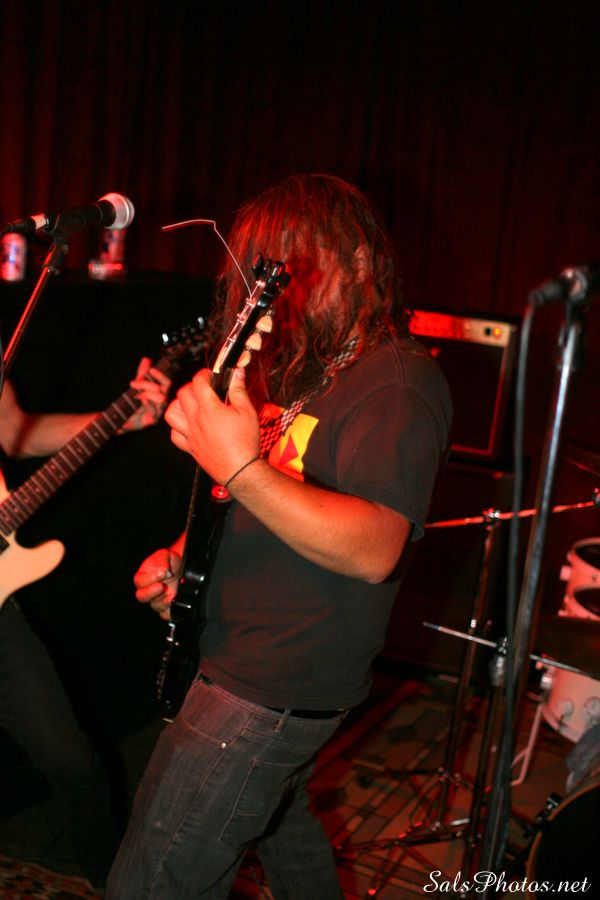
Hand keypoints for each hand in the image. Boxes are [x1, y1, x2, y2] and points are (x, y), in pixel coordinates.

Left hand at [121, 357, 170, 431]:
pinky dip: (147, 403)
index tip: (150, 370)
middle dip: (148, 383)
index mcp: (161, 393)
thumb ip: (142, 373)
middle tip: (134, 383)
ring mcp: (159, 411)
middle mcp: (163, 402)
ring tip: (135, 393)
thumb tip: (146, 359)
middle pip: (165, 389)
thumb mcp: (136, 384)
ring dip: (147, 392)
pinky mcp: (154, 420)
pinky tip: (140, 400)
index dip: (160, 375)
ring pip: (161, 398)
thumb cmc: (131, 403)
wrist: (122, 419)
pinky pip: (154, 410)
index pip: (167, 382)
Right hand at [134, 547, 181, 620]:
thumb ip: (161, 560)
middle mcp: (148, 590)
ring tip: (172, 595)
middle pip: (142, 597)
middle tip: (161, 586)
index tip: (161, 573)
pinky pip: (167, 614)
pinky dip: (171, 610)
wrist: (179, 566)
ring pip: (155, 606)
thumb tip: (162, 570)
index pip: (140, 581)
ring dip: (164, 601)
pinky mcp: (167, 607)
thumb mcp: (164, 555)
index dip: (150, 579)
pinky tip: (176, 602)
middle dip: (152, 593)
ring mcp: (157, 600)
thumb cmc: (168, 561)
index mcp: (143, 577)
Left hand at [165, 367, 259, 484]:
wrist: (240, 470)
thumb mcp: (247, 412)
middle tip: (204, 389)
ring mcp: (190, 434)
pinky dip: (177, 427)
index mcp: (209, 409)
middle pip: (182, 393)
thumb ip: (239, 390)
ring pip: (171, 413)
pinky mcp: (190, 447)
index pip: (198, 382)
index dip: (204, 374)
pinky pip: (174, 435)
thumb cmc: (245, 442)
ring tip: (191, 405)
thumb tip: (237, 373)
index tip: (211, 375)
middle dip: (192, 386)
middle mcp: (196, 420)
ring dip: (179, 405)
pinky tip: (188, 425)